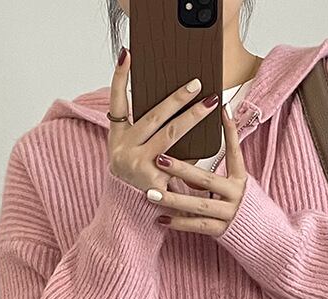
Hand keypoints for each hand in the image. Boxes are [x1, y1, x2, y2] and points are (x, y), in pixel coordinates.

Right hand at [107, 47, 220, 192]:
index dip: (119, 78)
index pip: (116, 103)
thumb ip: (146, 134)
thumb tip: (178, 108)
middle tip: (196, 83)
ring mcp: (138, 167)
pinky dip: (196, 150)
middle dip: (177, 98)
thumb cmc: (135, 179)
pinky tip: (211, 137)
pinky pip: (181, 161)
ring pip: (170, 135)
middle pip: (154, 117)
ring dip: (193, 116)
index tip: (127, 54)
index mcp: (117, 139)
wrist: (128, 216)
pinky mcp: (154, 183)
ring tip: (210, 102)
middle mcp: (123, 150)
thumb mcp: (133, 154)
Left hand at [145, 105, 248, 235]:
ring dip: (173, 199)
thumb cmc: (244, 201)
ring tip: (151, 194)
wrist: (261, 233)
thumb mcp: (240, 180)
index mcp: (241, 179)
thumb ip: (227, 161)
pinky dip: (178, 223)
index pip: (234, 152)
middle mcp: (236, 195)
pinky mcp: (221, 231)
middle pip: (207, 180)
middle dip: (182, 169)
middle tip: (160, 160)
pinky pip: (197, 226)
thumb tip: (219, 125)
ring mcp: (229, 214)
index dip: (229, 131)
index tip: (219, 109)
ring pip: (199, 206)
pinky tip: (161, 219)